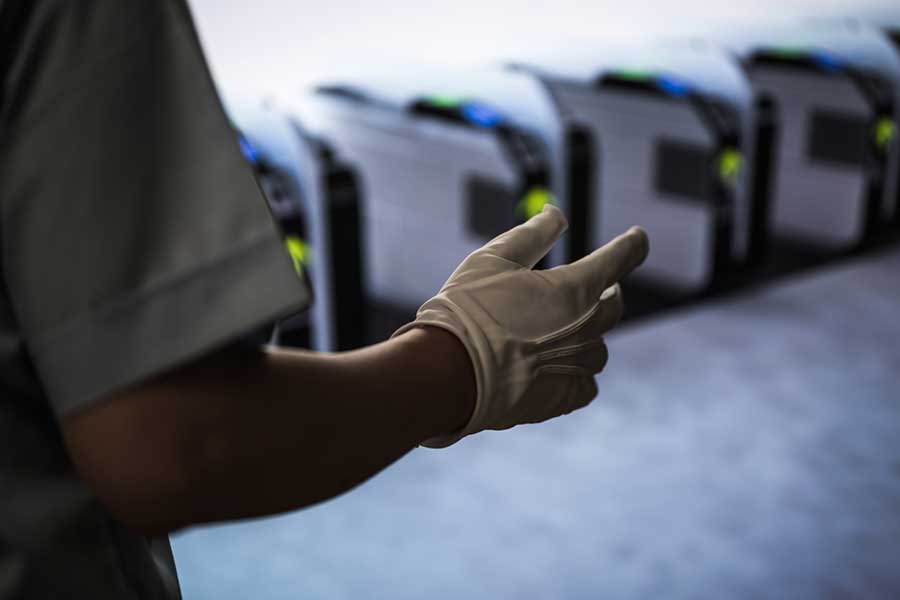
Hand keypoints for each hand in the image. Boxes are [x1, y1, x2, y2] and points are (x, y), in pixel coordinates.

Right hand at [393, 205, 648, 446]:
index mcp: (575, 288)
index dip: (631, 245)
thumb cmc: (468, 309)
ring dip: (588, 336)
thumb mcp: (495, 258)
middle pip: (613, 307)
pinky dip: (578, 374)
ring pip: (598, 349)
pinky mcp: (563, 399)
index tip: (639, 237)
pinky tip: (560, 370)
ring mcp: (578, 365)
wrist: (450, 374)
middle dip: (607, 293)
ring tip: (565, 333)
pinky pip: (586, 385)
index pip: (619, 259)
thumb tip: (557, 212)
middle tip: (596, 289)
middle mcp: (587, 327)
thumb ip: (533, 234)